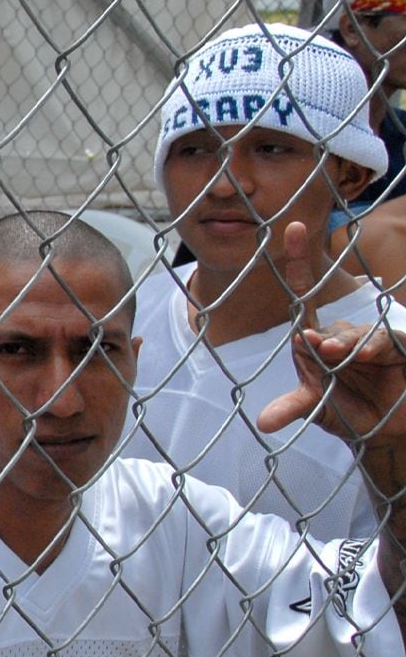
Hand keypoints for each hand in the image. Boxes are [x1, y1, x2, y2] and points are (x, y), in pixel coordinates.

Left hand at [260, 221, 405, 446]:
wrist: (384, 428)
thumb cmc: (345, 409)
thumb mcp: (317, 409)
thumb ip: (293, 408)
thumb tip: (265, 423)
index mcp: (316, 340)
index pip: (304, 297)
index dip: (300, 261)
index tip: (294, 228)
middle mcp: (342, 335)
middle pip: (331, 326)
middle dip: (323, 338)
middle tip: (318, 350)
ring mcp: (371, 341)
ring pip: (359, 334)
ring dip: (349, 344)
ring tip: (338, 355)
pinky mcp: (398, 349)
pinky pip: (388, 341)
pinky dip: (376, 346)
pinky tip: (369, 353)